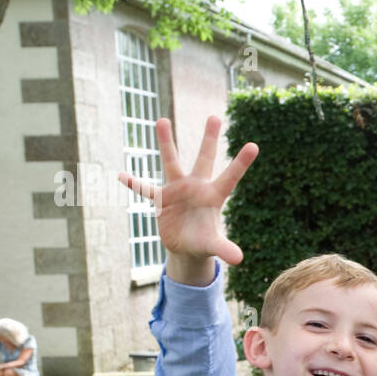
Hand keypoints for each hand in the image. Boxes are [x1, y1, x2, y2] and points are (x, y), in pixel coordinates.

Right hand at [117, 116, 257, 282]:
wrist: (186, 246)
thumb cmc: (203, 242)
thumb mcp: (213, 246)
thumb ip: (224, 248)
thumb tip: (239, 259)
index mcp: (213, 196)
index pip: (230, 177)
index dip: (241, 163)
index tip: (254, 145)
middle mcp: (197, 187)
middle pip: (204, 159)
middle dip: (209, 139)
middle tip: (214, 116)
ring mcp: (177, 190)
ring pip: (172, 162)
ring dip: (167, 143)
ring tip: (162, 119)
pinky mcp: (160, 199)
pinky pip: (145, 189)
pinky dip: (134, 184)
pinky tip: (121, 176)